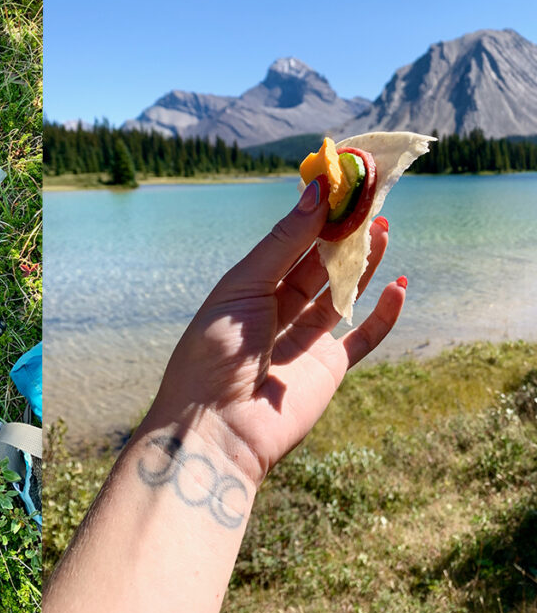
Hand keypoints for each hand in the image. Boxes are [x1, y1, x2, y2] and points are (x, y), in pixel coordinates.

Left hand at [150, 176, 405, 485]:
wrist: (217, 426)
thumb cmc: (215, 351)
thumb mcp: (244, 286)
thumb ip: (283, 242)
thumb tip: (316, 192)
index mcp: (248, 288)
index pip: (288, 243)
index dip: (314, 216)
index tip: (341, 186)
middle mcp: (277, 311)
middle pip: (318, 265)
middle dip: (344, 235)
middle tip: (372, 202)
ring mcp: (304, 340)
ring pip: (342, 294)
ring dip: (364, 265)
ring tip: (386, 230)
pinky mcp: (328, 369)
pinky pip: (363, 337)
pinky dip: (384, 315)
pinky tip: (398, 286)